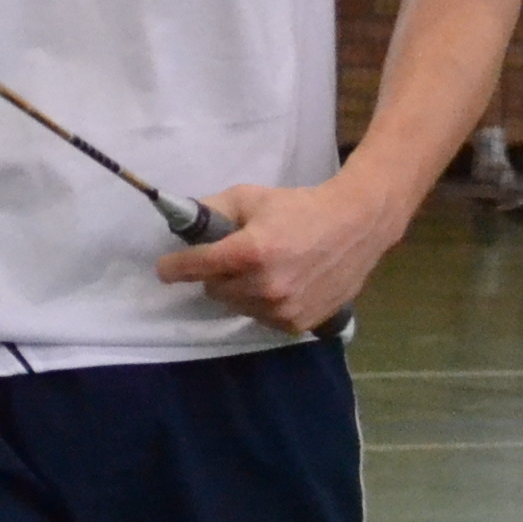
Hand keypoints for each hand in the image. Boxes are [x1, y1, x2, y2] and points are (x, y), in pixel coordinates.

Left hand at [155, 175, 395, 333]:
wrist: (356, 226)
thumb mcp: (253, 197)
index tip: (165, 269)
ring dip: (240, 291)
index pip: (196, 267)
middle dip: (216, 274)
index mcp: (251, 252)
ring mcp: (282, 309)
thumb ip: (215, 209)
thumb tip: (184, 220)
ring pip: (237, 306)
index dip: (175, 267)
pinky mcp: (297, 324)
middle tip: (234, 258)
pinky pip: (261, 318)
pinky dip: (262, 304)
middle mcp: (264, 286)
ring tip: (263, 270)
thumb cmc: (302, 208)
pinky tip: (281, 284)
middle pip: (214, 289)